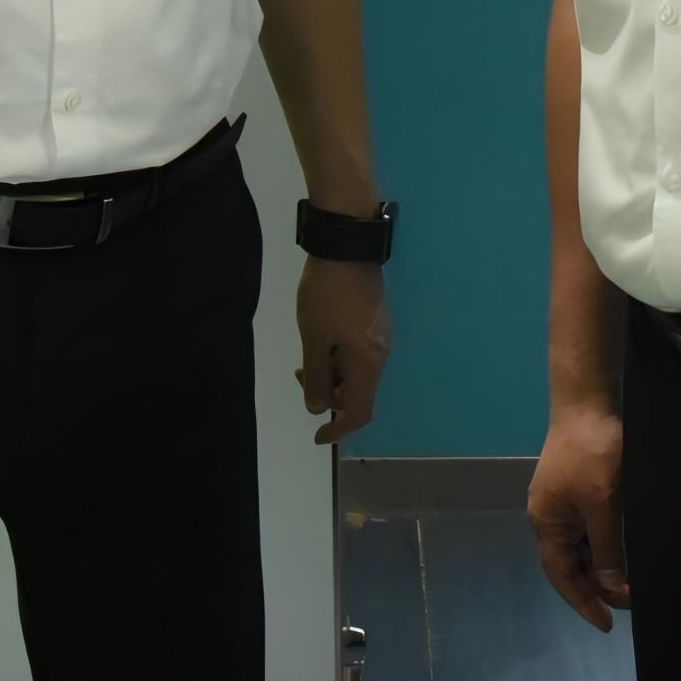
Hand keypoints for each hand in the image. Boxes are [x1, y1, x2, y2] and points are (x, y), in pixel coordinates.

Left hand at [293, 258, 391, 445]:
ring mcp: (380, 337)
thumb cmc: (327, 295)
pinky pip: (359, 354)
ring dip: (331, 374)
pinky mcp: (375, 321)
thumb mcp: (313, 339)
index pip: (359, 412)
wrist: (347, 246)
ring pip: (357, 372)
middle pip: (358, 393)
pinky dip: (339, 358)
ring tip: (306, 354)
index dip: (339, 429)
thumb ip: (315, 377)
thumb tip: (317, 408)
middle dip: (329, 395)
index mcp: (368, 363)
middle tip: (300, 374)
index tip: (318, 435)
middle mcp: (381, 355)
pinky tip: (321, 339)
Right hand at [524, 401, 628, 634]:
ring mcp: (563, 502)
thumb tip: (612, 589)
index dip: (585, 602)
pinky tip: (626, 551)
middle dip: (596, 588)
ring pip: (581, 547)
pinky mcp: (578, 488)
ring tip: (630, 585)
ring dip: (602, 568)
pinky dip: (606, 546)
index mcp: (547, 523)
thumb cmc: (594, 454)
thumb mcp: (603, 505)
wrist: (589, 402)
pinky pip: (589, 529)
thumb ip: (607, 550)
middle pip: (569, 565)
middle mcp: (550, 517)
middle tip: (629, 605)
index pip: (562, 576)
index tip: (609, 624)